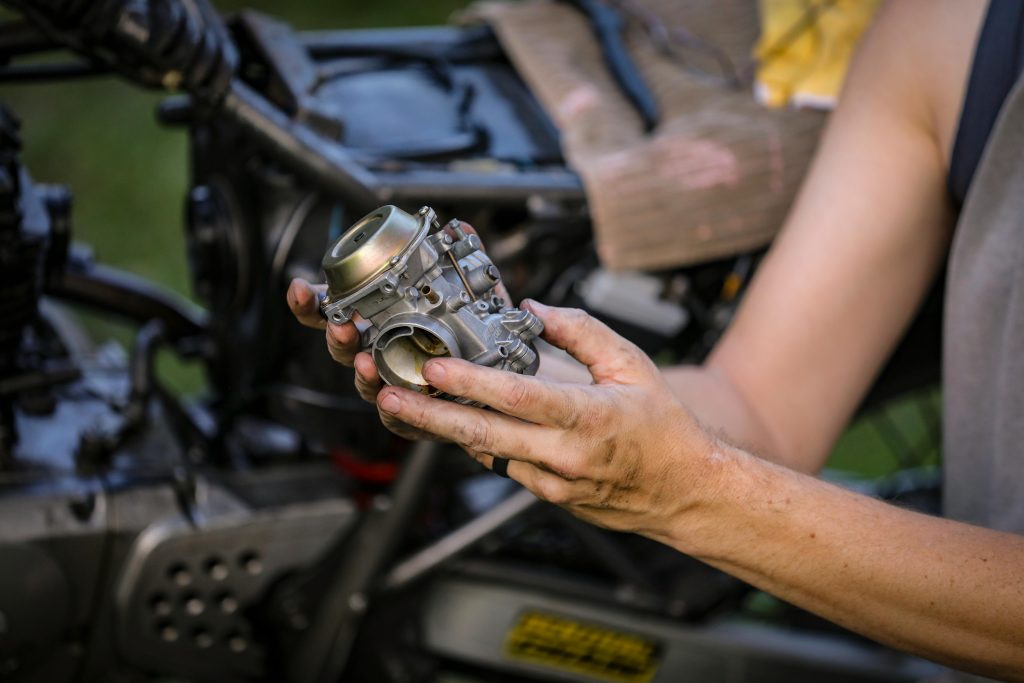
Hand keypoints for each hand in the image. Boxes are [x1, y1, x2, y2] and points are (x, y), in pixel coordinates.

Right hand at [286, 221, 507, 441]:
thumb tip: (463, 227)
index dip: (312, 301)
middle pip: (343, 345)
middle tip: (340, 325)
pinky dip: (390, 411)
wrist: (500, 391)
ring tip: (365, 362)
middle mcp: (380, 351)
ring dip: (361, 372)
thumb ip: (465, 264)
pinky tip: (389, 400)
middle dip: (336, 334)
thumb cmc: (477, 340)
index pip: (336, 308)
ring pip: (364, 380)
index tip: (299, 288)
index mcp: (382, 321)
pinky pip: (394, 417)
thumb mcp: (475, 297)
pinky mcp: (412, 416)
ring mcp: (392, 383)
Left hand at [373, 300, 722, 539]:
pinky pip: (502, 465)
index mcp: (587, 417)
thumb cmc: (663, 428)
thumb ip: (581, 332)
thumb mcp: (633, 366)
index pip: (518, 397)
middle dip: (430, 415)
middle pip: (484, 434)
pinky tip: (454, 424)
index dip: (471, 383)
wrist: (683, 490)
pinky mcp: (547, 496)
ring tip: (404, 406)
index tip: (436, 368)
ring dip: (444, 429)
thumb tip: (534, 311)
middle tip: (389, 398)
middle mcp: (564, 454)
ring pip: (486, 452)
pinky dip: (477, 443)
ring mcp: (553, 482)